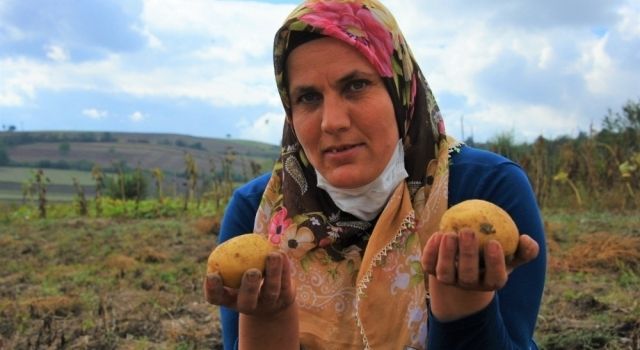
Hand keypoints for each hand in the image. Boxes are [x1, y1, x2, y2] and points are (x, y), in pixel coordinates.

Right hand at [204, 251, 295, 316]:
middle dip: (250, 287)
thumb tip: (226, 244)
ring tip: (272, 255)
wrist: (273, 297)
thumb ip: (230, 260)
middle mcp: (248, 305)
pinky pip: (286, 282)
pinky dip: (284, 267)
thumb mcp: (234, 271)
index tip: (212, 275)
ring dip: (273, 272)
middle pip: (247, 301)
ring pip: (271, 291)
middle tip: (252, 272)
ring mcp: (268, 304)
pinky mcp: (286, 298)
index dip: (212, 289)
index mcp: (229, 299)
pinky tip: (281, 254)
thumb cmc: (245, 277)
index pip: (216, 298)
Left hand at [422, 229, 538, 290]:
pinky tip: (437, 234)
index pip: (494, 278)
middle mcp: (468, 284)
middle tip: (468, 231)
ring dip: (446, 254)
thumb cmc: (492, 254)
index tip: (494, 243)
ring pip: (445, 273)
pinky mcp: (432, 272)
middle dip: (467, 254)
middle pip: (467, 276)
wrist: (464, 261)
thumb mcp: (511, 253)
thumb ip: (524, 249)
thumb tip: (526, 239)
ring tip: (450, 233)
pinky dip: (431, 251)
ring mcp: (449, 280)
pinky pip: (429, 264)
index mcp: (490, 281)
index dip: (494, 263)